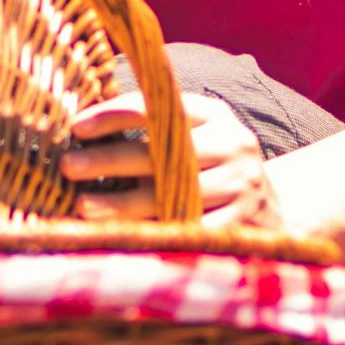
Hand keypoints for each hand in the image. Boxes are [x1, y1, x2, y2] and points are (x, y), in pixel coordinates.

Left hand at [61, 91, 283, 230]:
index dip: (113, 115)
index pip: (157, 107)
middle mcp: (232, 144)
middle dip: (109, 159)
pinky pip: (193, 229)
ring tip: (83, 207)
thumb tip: (79, 126)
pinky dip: (157, 233)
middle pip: (161, 152)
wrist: (276, 209)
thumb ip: (152, 125)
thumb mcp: (193, 134)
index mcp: (214, 114)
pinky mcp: (244, 222)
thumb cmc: (210, 167)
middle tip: (68, 166)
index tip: (75, 127)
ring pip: (173, 194)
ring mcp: (241, 184)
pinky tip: (125, 236)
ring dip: (124, 203)